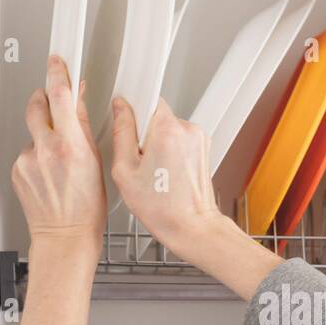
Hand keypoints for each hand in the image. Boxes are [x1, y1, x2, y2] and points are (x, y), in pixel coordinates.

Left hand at [11, 55, 104, 253]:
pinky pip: (26, 152)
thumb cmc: (87, 209)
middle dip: (44, 98)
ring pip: (33, 131)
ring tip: (58, 159)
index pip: (60, 96)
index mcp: (70, 146)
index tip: (57, 62)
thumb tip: (78, 101)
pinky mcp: (16, 170)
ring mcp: (27, 160)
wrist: (64, 237)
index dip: (57, 73)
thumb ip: (82, 127)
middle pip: (37, 105)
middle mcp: (45, 150)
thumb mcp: (96, 163)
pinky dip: (37, 155)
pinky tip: (49, 173)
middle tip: (55, 104)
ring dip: (43, 134)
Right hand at [109, 96, 281, 299]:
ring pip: (168, 127)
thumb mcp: (125, 171)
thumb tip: (121, 108)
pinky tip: (166, 172)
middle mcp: (187, 129)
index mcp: (166, 130)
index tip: (128, 120)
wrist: (192, 227)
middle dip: (144, 131)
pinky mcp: (204, 147)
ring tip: (155, 170)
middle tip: (140, 158)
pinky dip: (170, 151)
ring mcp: (199, 138)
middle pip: (157, 114)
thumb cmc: (162, 208)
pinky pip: (179, 139)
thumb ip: (121, 133)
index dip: (133, 109)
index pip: (147, 97)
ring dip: (158, 142)